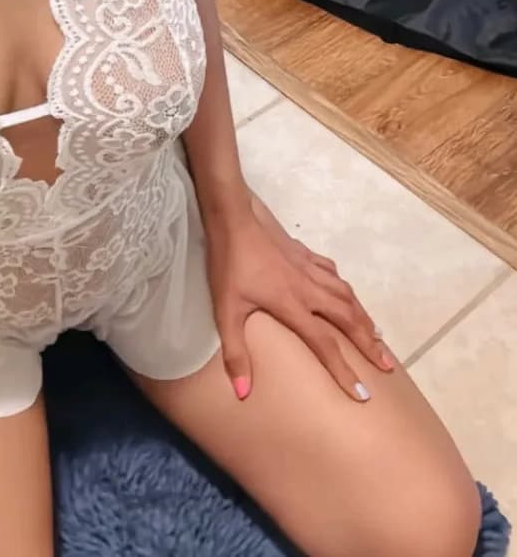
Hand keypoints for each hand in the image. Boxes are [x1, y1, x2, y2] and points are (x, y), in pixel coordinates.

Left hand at [205, 193, 394, 404]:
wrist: (233, 218)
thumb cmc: (228, 265)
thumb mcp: (225, 311)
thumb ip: (235, 353)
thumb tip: (242, 393)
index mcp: (292, 305)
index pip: (325, 345)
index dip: (344, 371)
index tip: (363, 395)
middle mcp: (308, 288)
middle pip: (347, 318)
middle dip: (368, 344)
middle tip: (387, 365)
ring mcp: (308, 268)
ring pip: (346, 294)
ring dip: (363, 316)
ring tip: (377, 335)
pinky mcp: (303, 253)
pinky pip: (332, 272)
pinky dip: (344, 287)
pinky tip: (346, 292)